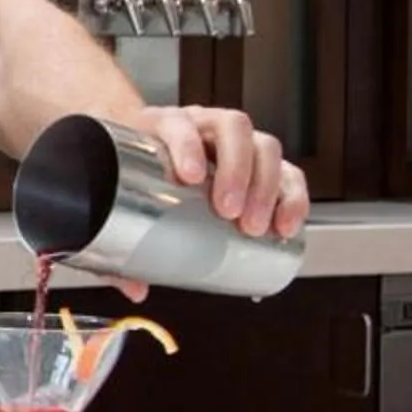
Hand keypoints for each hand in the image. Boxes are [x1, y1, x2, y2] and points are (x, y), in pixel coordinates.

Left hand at [133, 105, 310, 296]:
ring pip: (264, 146)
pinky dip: (293, 197)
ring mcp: (235, 141)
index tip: (190, 175)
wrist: (145, 155)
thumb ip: (118, 246)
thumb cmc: (132, 176)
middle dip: (237, 170)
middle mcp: (203, 125)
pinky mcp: (262, 163)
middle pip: (232, 129)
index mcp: (162, 125)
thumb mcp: (119, 200)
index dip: (186, 144)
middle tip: (229, 211)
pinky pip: (288, 172)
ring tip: (256, 226)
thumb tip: (136, 289)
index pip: (178, 122)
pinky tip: (287, 226)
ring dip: (266, 186)